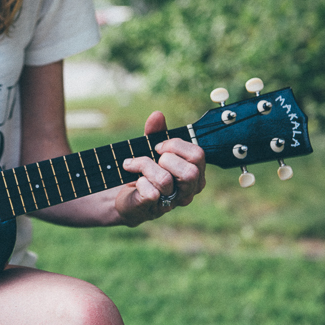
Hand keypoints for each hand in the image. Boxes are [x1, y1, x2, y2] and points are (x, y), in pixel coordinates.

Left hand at [115, 111, 205, 226]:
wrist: (126, 196)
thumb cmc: (145, 172)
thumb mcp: (151, 149)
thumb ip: (156, 132)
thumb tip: (157, 115)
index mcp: (195, 173)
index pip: (198, 155)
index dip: (176, 145)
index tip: (159, 146)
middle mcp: (188, 190)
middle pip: (191, 172)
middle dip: (167, 158)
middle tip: (154, 157)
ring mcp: (172, 202)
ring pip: (165, 180)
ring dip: (145, 166)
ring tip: (133, 165)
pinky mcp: (153, 208)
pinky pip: (150, 192)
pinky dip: (139, 181)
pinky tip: (134, 181)